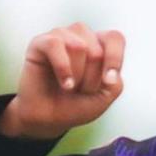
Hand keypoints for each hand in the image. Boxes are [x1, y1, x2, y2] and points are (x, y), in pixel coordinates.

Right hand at [0, 23, 126, 140]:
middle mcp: (80, 36)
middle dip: (91, 79)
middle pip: (97, 51)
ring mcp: (60, 36)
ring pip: (78, 47)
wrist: (46, 119)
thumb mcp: (103, 98)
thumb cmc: (75, 106)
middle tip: (79, 90)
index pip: (114, 38)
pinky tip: (64, 84)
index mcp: (99, 45)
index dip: (114, 58)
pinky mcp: (40, 42)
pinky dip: (62, 68)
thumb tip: (101, 58)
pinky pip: (55, 44)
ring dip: (77, 75)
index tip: (108, 82)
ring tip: (69, 87)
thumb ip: (114, 80)